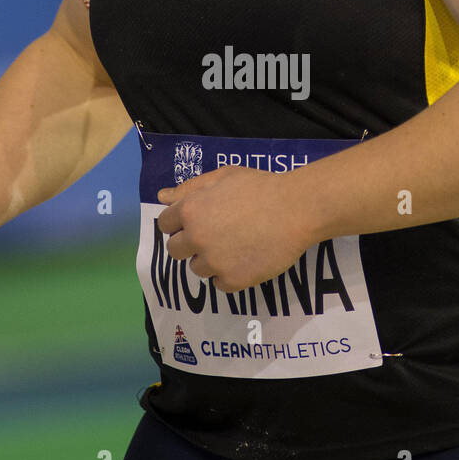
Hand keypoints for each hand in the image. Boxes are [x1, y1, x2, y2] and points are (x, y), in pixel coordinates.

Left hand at [156, 166, 312, 293]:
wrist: (297, 209)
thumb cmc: (261, 187)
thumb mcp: (224, 176)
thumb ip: (190, 188)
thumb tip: (162, 196)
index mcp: (190, 211)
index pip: (165, 224)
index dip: (179, 223)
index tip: (196, 222)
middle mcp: (196, 239)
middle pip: (175, 250)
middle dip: (190, 244)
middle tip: (215, 235)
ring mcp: (214, 262)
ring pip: (197, 268)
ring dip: (210, 260)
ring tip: (236, 246)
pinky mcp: (232, 281)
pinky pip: (219, 283)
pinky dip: (229, 274)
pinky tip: (246, 259)